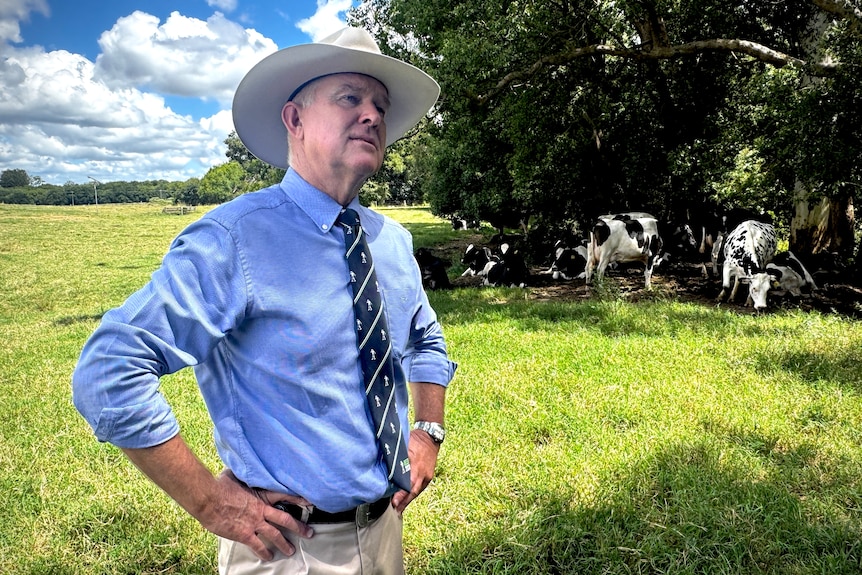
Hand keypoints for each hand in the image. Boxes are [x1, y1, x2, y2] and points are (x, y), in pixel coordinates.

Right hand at [198, 470, 314, 560]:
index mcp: (261, 495)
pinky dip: (264, 552)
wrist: (209, 499)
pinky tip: (269, 557)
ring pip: (275, 535)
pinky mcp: (245, 534)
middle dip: (299, 527)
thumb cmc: (220, 486)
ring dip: (284, 544)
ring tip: (291, 550)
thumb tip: (240, 466)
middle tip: (309, 533)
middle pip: (285, 519)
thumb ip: (242, 475)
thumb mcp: (235, 476)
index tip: (310, 502)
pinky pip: (258, 546)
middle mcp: (261, 510)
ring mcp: (254, 523)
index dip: (298, 499)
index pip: (284, 495)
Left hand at [392, 429, 439, 512]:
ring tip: (400, 509)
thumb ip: (397, 458)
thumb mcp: (405, 445)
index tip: (394, 503)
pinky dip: (413, 494)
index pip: (408, 483)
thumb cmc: (415, 439)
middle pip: (413, 491)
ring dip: (408, 501)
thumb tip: (384, 466)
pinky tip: (407, 500)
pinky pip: (421, 487)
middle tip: (396, 511)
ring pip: (417, 491)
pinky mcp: (429, 476)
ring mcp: (427, 475)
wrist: (431, 436)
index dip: (401, 494)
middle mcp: (423, 473)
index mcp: (416, 465)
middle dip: (404, 502)